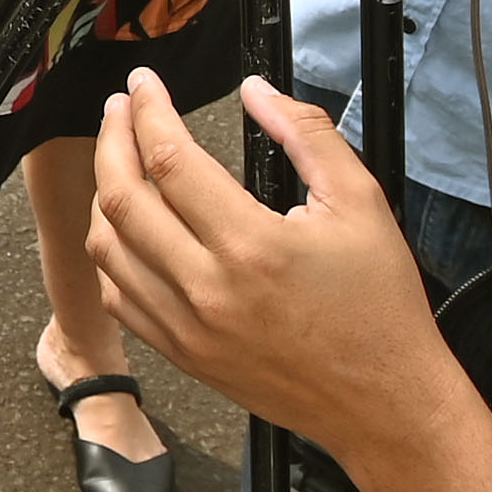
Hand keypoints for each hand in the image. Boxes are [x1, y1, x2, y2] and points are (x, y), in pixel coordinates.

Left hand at [86, 72, 453, 455]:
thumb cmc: (380, 312)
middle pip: (122, 198)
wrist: (387, 405)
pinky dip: (113, 255)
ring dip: (104, 194)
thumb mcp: (361, 203)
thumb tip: (257, 93)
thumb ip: (306, 135)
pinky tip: (127, 229)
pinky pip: (121, 298)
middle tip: (121, 109)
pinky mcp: (185, 356)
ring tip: (121, 160)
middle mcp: (209, 290)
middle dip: (112, 139)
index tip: (144, 86)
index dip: (148, 110)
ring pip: (109, 249)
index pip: (170, 159)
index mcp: (252, 246)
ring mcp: (190, 329)